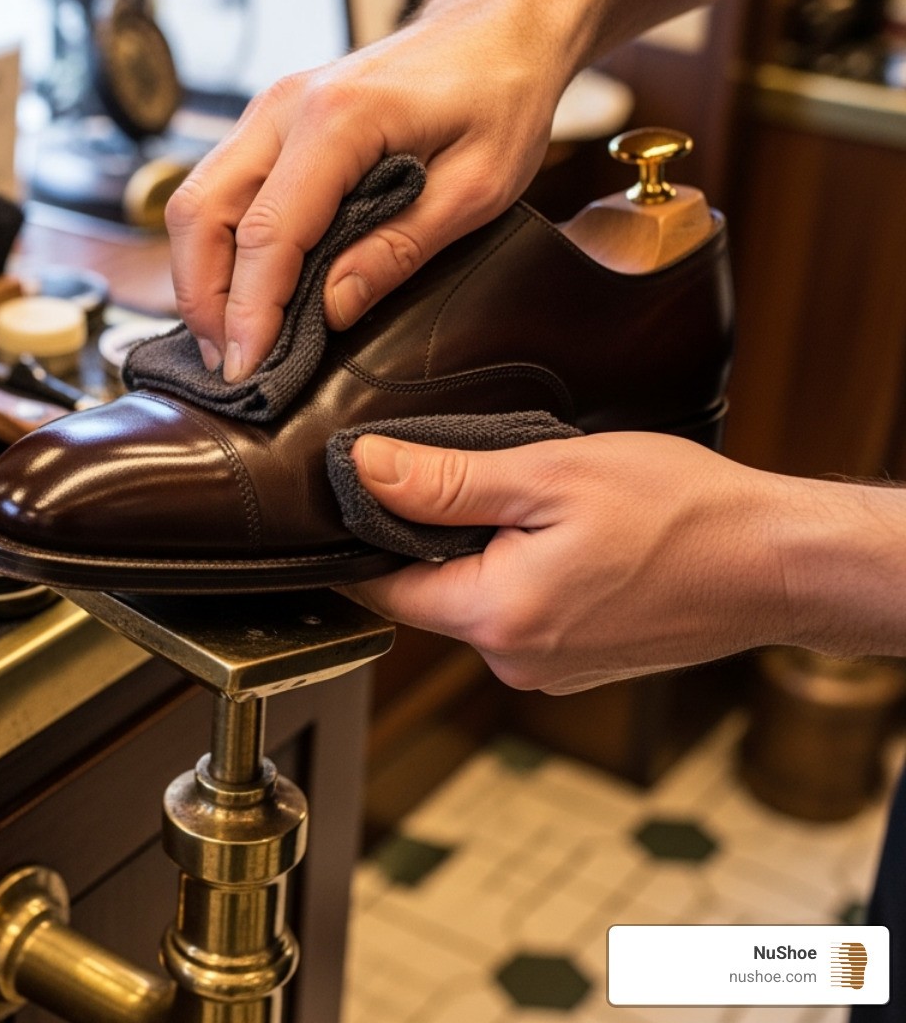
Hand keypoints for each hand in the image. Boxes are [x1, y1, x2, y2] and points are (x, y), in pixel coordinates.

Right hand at [164, 0, 583, 380]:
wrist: (497, 28)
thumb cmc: (499, 95)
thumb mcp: (476, 186)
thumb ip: (400, 249)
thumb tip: (330, 310)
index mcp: (338, 121)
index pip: (267, 234)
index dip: (250, 311)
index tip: (249, 369)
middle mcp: (283, 109)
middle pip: (199, 214)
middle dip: (203, 300)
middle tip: (231, 364)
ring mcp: (268, 112)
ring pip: (195, 202)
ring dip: (201, 277)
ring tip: (230, 339)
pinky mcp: (270, 124)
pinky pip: (218, 190)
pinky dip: (217, 248)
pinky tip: (241, 292)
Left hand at [340, 432, 797, 693]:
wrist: (780, 563)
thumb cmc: (682, 513)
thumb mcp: (550, 474)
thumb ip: (447, 481)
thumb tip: (364, 471)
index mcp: (496, 619)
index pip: (382, 587)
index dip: (368, 535)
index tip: (370, 493)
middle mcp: (513, 663)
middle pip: (429, 596)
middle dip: (438, 540)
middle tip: (483, 483)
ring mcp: (548, 673)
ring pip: (478, 605)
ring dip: (488, 558)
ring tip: (542, 511)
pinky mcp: (578, 667)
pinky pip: (523, 618)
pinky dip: (528, 578)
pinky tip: (572, 544)